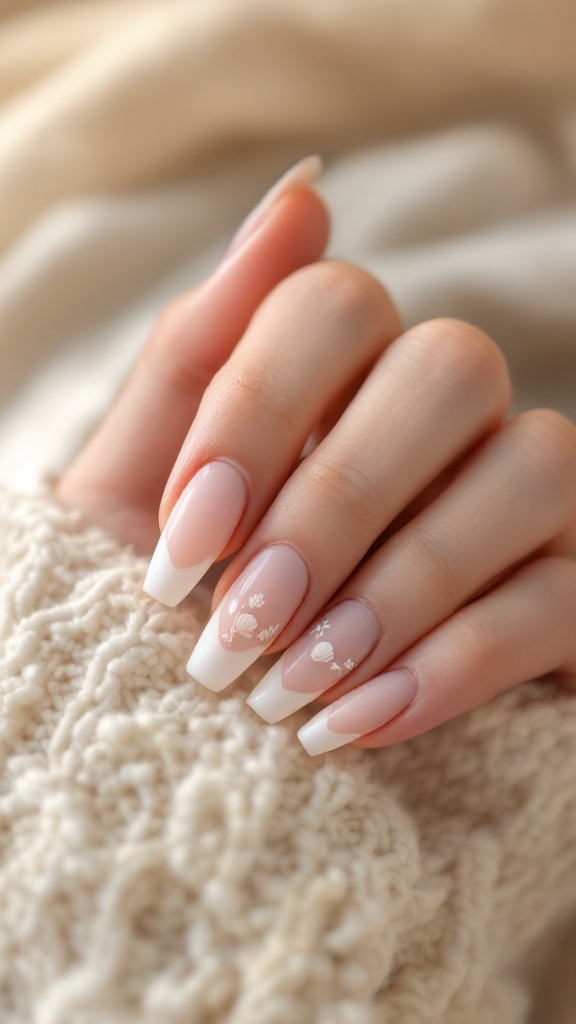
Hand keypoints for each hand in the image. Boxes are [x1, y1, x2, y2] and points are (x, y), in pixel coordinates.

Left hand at [57, 158, 575, 755]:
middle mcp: (451, 409)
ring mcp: (528, 491)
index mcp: (345, 366)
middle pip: (446, 370)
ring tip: (292, 683)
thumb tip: (301, 193)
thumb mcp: (147, 483)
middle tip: (241, 624)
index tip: (188, 541)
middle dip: (334, 503)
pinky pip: (559, 597)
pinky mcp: (573, 590)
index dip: (257, 412)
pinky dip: (451, 663)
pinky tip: (355, 720)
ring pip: (529, 466)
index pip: (334, 305)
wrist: (218, 715)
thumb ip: (201, 349)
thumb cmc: (182, 590)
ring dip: (400, 584)